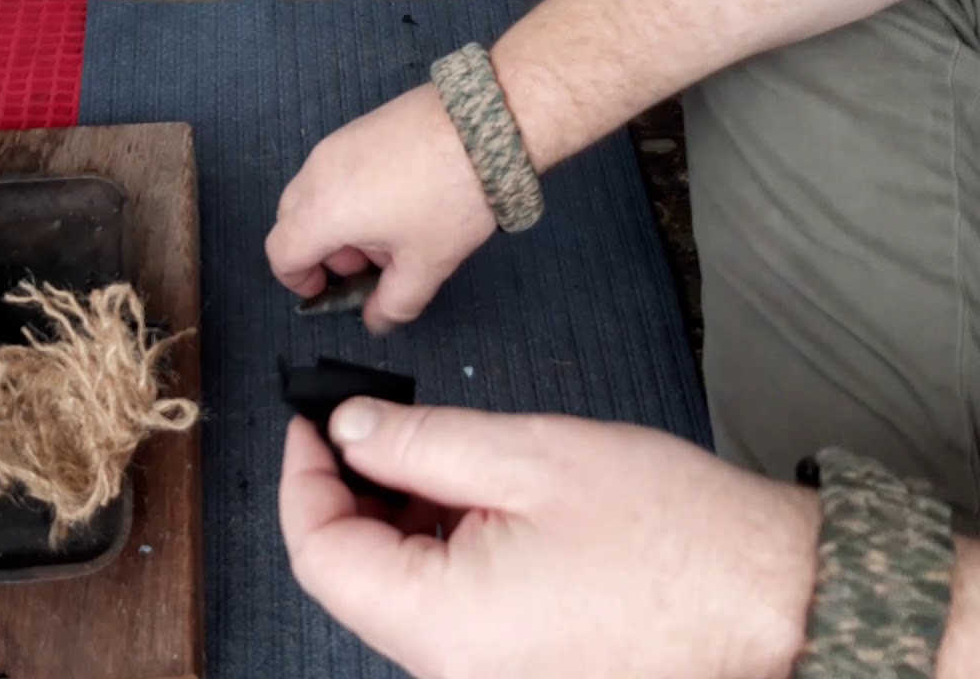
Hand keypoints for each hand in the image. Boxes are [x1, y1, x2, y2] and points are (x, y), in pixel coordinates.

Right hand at [265, 85, 496, 333]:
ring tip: (391, 232)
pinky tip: (399, 200)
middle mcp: (318, 172)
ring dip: (338, 224)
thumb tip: (377, 319)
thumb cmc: (450, 195)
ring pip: (314, 194)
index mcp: (323, 211)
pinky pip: (335, 169)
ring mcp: (337, 144)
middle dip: (321, 252)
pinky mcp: (359, 126)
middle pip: (292, 222)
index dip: (297, 280)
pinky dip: (350, 194)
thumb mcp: (426, 264)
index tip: (325, 289)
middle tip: (366, 264)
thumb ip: (394, 303)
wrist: (487, 124)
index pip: (281, 253)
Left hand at [278, 398, 821, 678]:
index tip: (311, 425)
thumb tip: (348, 429)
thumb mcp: (530, 457)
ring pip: (398, 590)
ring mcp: (483, 674)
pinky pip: (445, 609)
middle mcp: (453, 669)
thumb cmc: (678, 535)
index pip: (320, 555)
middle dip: (352, 493)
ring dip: (399, 519)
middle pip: (354, 576)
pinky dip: (440, 549)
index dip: (302, 480)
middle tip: (374, 425)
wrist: (776, 599)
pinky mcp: (512, 667)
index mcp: (444, 624)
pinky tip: (472, 504)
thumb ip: (419, 443)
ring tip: (441, 459)